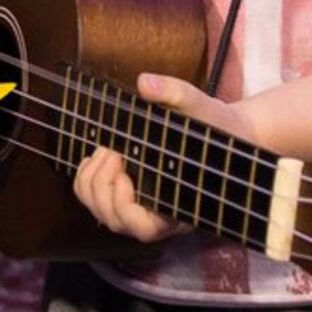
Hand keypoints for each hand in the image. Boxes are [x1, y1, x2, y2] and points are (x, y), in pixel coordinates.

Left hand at [67, 70, 248, 243]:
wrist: (224, 132)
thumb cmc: (217, 127)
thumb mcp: (202, 106)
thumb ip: (176, 94)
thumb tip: (145, 83)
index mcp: (180, 206)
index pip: (144, 228)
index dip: (124, 205)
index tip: (125, 171)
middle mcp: (159, 215)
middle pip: (113, 220)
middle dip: (102, 185)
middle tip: (111, 150)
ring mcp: (141, 206)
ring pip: (100, 212)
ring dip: (91, 181)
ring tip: (106, 150)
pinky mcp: (130, 194)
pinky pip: (97, 200)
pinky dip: (87, 180)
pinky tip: (98, 155)